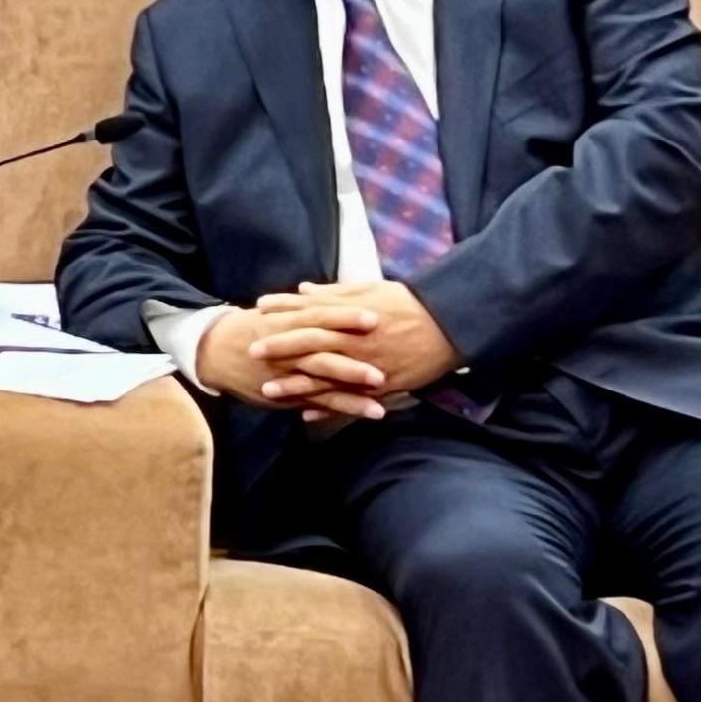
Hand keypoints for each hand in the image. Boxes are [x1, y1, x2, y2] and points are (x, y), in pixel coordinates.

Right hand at [194, 303, 394, 423]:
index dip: (344, 315)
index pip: (319, 315)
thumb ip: (300, 305)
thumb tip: (320, 289)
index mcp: (287, 321)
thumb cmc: (251, 328)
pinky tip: (375, 411)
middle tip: (384, 348)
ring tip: (384, 384)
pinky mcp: (291, 394)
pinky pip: (322, 402)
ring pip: (324, 376)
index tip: (374, 314)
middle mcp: (289, 347)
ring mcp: (290, 372)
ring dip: (353, 381)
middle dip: (353, 350)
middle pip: (323, 346)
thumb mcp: (274, 312)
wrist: (213, 352)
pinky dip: (347, 406)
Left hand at [250, 281, 462, 423]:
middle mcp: (355, 339)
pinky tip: (306, 413)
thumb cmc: (409, 304)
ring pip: (325, 377)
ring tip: (268, 391)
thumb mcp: (370, 290)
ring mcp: (367, 364)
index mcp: (351, 314)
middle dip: (280, 348)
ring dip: (296, 385)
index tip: (259, 310)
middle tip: (251, 352)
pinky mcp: (382, 384)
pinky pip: (350, 398)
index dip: (283, 310)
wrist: (449, 325)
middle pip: (310, 343)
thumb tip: (303, 289)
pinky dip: (329, 406)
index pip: (310, 310)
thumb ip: (334, 292)